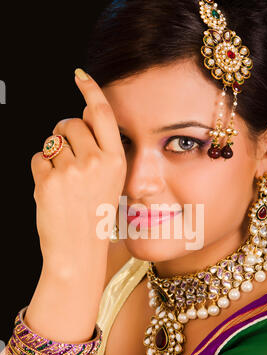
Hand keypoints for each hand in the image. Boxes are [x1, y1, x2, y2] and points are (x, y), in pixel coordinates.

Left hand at [31, 70, 126, 276]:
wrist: (79, 252)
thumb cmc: (95, 220)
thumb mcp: (110, 184)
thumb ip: (101, 151)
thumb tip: (82, 117)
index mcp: (115, 161)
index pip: (102, 114)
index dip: (91, 91)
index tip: (81, 76)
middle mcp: (96, 162)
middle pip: (71, 123)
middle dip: (63, 131)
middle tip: (64, 151)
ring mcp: (71, 171)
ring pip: (52, 141)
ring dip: (52, 155)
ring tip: (62, 181)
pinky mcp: (48, 180)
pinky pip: (38, 158)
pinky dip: (41, 170)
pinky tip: (51, 190)